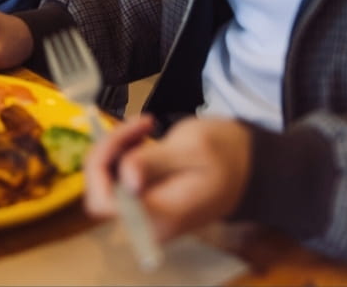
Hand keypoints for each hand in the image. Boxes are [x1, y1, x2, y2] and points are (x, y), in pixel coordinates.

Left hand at [85, 115, 251, 241]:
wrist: (248, 165)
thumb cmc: (225, 154)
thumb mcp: (193, 149)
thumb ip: (154, 163)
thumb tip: (127, 182)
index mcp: (158, 216)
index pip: (104, 201)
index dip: (103, 164)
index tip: (129, 133)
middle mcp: (147, 222)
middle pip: (98, 189)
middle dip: (108, 151)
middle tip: (137, 125)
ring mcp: (144, 212)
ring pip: (105, 179)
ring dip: (116, 146)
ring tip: (145, 125)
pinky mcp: (144, 199)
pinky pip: (116, 175)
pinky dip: (122, 150)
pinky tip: (142, 134)